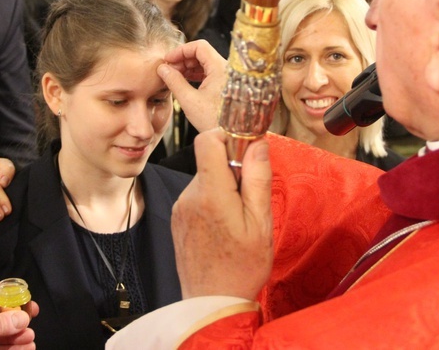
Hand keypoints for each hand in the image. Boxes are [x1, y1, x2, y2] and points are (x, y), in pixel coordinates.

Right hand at [158, 40, 227, 131]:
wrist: (233, 137)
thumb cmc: (215, 121)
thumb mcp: (190, 101)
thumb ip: (174, 82)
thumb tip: (163, 69)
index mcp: (220, 68)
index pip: (199, 46)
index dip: (180, 50)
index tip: (168, 59)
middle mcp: (227, 69)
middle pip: (202, 54)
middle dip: (183, 59)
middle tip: (168, 70)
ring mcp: (228, 77)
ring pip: (205, 63)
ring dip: (188, 68)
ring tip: (174, 77)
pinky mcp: (226, 85)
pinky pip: (210, 73)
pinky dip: (196, 75)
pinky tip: (185, 83)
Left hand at [171, 129, 272, 299]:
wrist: (212, 303)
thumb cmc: (242, 267)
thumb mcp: (261, 223)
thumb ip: (257, 179)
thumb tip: (258, 144)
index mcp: (211, 194)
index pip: (208, 141)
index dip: (228, 136)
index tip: (246, 149)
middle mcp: (190, 196)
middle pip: (210, 160)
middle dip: (233, 169)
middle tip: (250, 196)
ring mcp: (181, 207)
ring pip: (206, 178)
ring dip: (223, 187)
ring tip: (237, 218)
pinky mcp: (178, 217)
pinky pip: (198, 195)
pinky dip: (213, 201)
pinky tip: (224, 226)